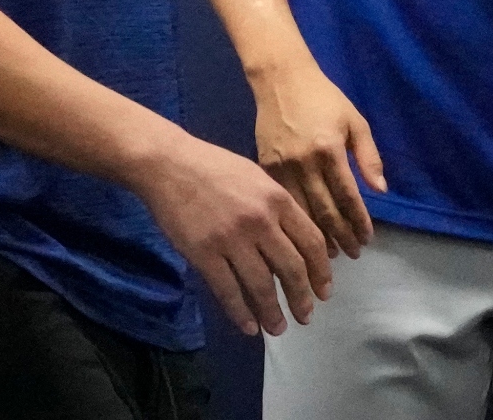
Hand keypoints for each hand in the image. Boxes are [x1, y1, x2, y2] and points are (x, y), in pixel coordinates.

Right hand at [131, 130, 333, 336]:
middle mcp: (260, 221)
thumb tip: (295, 242)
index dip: (321, 272)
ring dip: (273, 313)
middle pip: (292, 268)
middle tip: (306, 316)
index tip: (324, 291)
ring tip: (278, 328)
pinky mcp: (204, 253)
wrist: (168, 164)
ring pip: (262, 286)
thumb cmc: (213, 167)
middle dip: (302, 298)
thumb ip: (278, 207)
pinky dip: (241, 313)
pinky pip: (228, 291)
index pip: (311, 242)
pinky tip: (249, 326)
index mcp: (277, 199)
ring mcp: (231, 239)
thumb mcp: (256, 177)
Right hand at [252, 61, 386, 258]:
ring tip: (330, 255)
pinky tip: (302, 236)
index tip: (367, 239)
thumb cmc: (323, 98)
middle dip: (341, 236)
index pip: (347, 196)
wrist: (280, 80)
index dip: (359, 221)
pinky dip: (294, 222)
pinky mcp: (264, 167)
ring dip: (317, 237)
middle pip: (325, 210)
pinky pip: (282, 202)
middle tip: (353, 254)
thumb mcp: (354, 120)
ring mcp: (281, 166)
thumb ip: (368, 156)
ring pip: (301, 212)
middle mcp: (304, 161)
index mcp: (329, 149)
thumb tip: (381, 190)